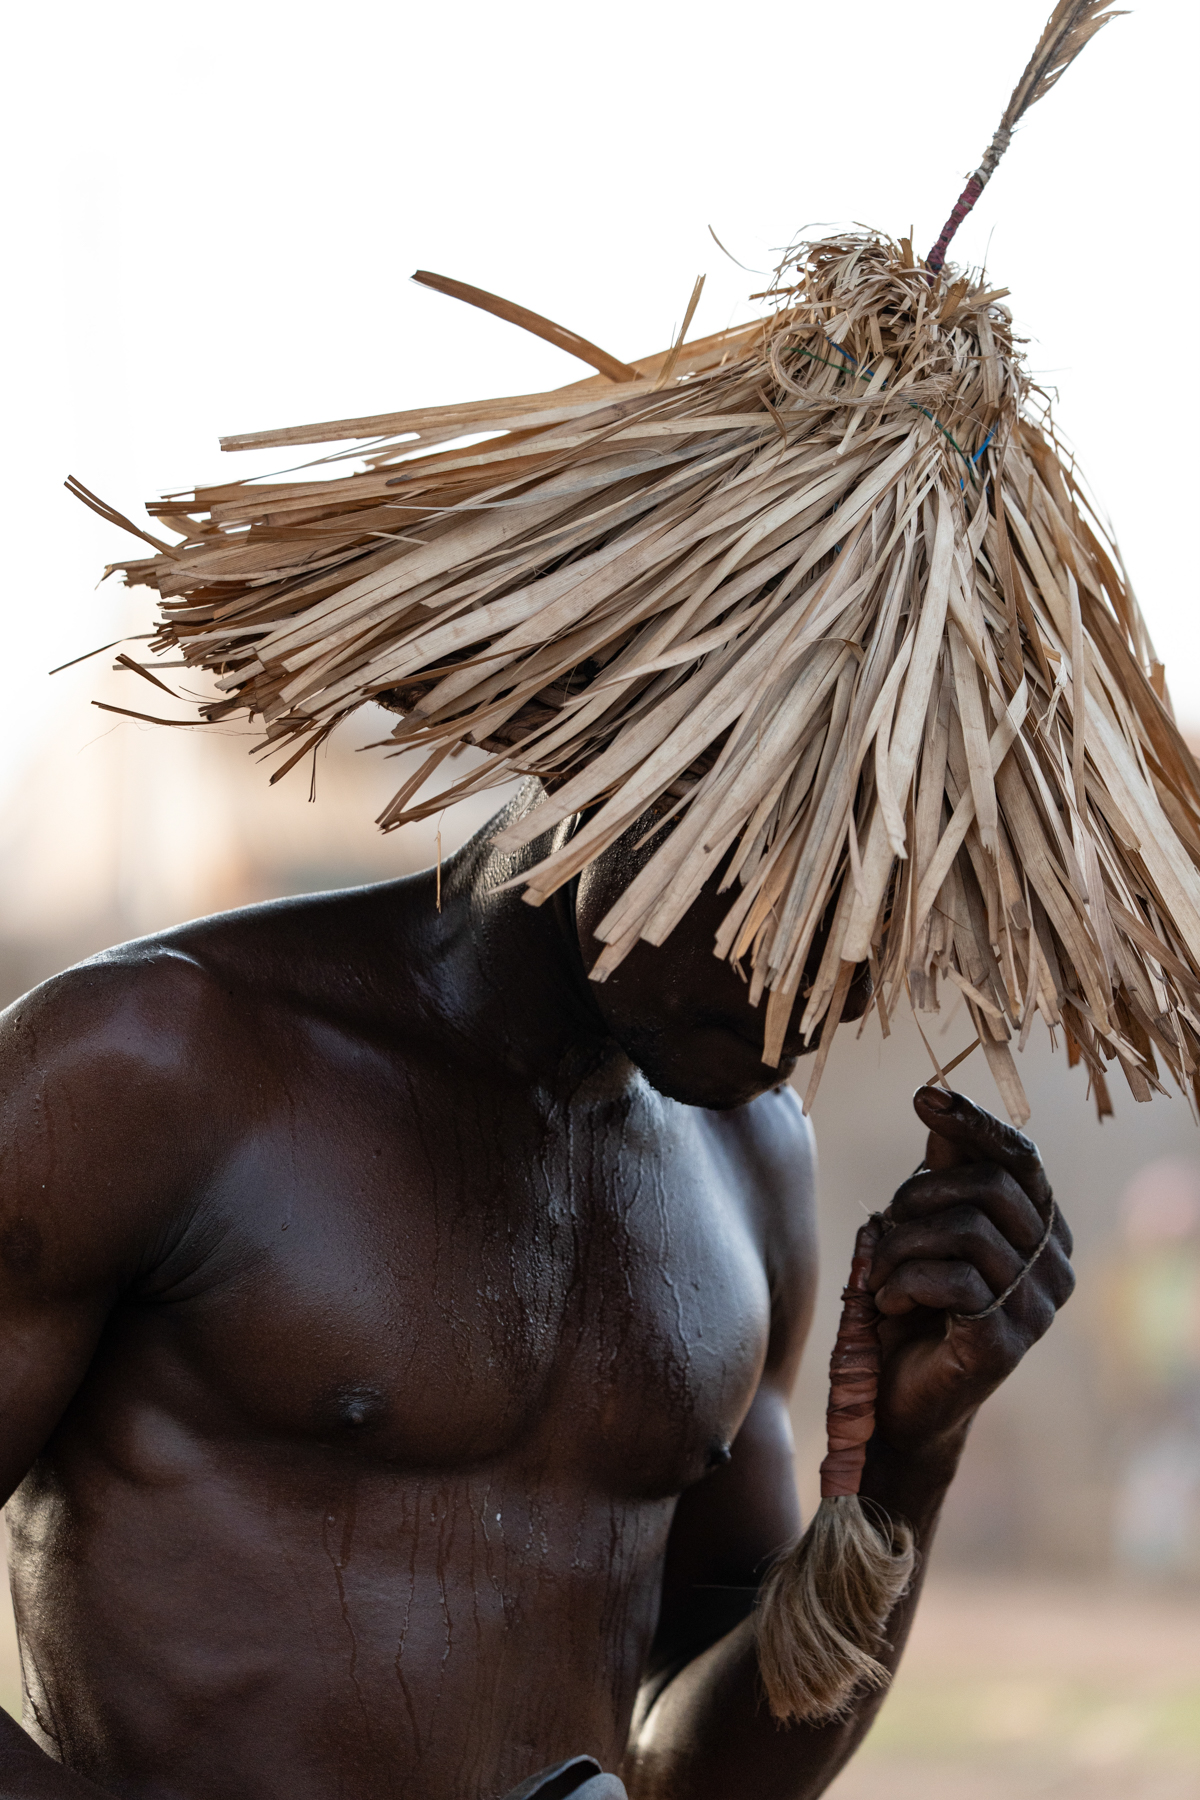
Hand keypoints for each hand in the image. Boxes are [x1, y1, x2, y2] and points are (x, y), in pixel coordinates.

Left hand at [865, 1085, 1073, 1462]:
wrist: (901, 1398)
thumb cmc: (914, 1304)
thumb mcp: (925, 1226)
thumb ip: (941, 1170)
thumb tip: (932, 1094)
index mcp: (1044, 1230)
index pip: (1021, 1158)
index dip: (975, 1123)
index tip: (924, 1097)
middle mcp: (1055, 1266)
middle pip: (988, 1187)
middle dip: (919, 1196)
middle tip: (886, 1227)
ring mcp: (1037, 1308)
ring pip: (966, 1231)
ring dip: (902, 1244)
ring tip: (880, 1271)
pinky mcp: (1004, 1342)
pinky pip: (952, 1281)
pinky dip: (902, 1281)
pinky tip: (886, 1301)